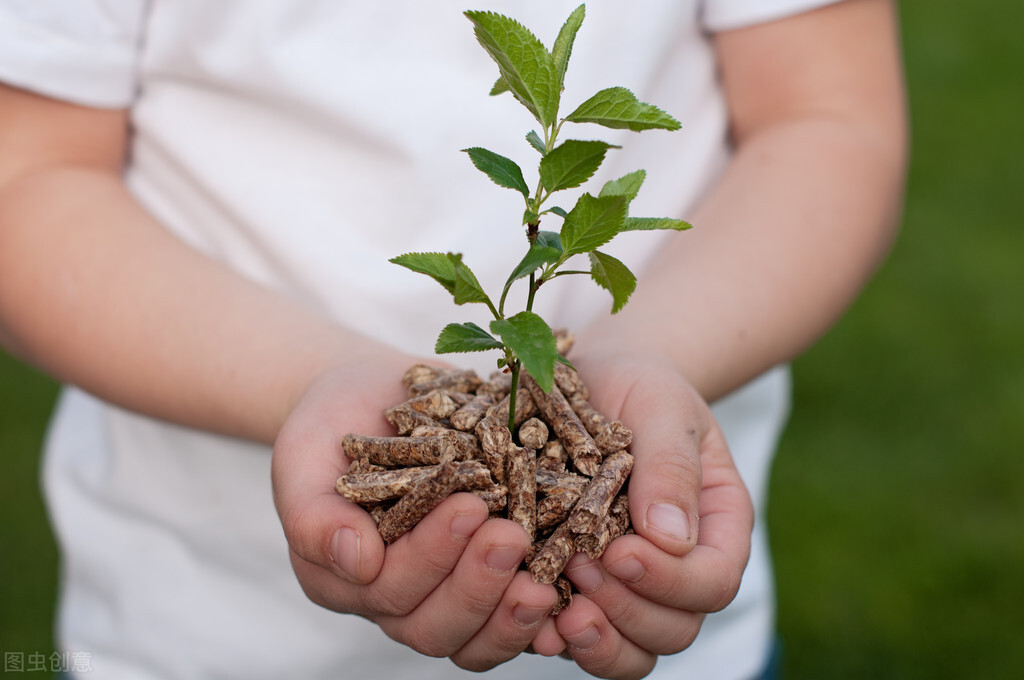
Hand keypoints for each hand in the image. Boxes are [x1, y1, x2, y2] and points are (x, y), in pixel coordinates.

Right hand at [271, 350, 557, 670]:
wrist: (373, 399)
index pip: (389, 590)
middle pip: (436, 626)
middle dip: (478, 585)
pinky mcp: (488, 579)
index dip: (430, 557)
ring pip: (478, 636)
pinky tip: (574, 583)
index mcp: (347, 579)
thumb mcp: (304, 456)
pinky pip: (515, 614)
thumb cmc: (331, 425)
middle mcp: (397, 600)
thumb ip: (313, 513)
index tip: (466, 506)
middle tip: (512, 535)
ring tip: (548, 571)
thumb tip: (356, 561)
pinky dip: (545, 608)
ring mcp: (445, 593)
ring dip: (514, 611)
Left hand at [551, 351, 753, 679]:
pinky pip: (578, 636)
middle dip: (628, 609)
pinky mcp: (579, 588)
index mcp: (715, 526)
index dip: (670, 581)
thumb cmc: (639, 386)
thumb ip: (670, 466)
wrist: (594, 380)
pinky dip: (555, 637)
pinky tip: (528, 615)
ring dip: (597, 640)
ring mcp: (628, 585)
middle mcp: (678, 568)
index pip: (713, 581)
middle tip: (580, 566)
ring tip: (558, 610)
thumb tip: (670, 540)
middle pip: (674, 628)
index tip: (621, 551)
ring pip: (632, 649)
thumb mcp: (661, 407)